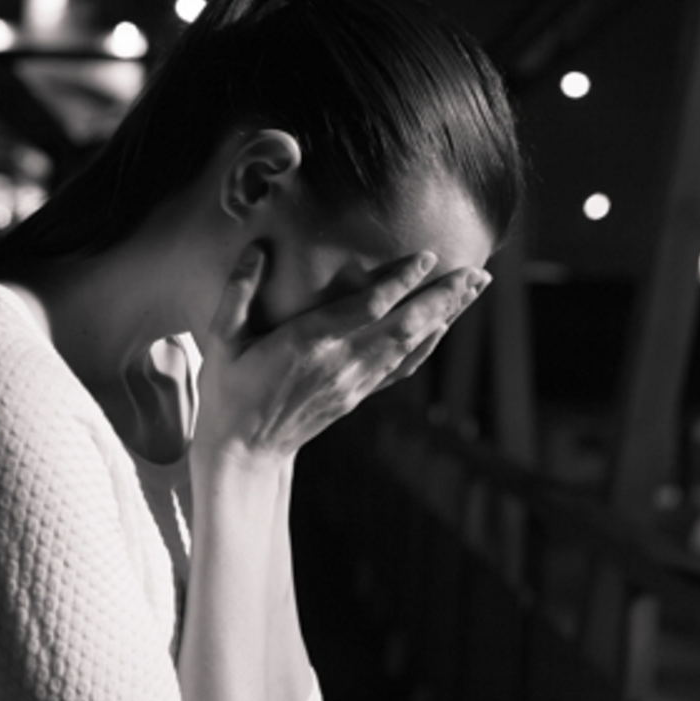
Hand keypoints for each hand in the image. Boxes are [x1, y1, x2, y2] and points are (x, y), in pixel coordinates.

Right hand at [194, 246, 488, 468]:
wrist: (243, 451)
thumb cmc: (228, 391)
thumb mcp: (222, 340)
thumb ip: (238, 292)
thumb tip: (255, 249)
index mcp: (308, 343)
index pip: (367, 307)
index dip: (401, 281)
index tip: (429, 257)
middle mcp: (341, 363)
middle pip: (406, 325)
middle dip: (444, 297)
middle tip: (477, 272)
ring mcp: (354, 382)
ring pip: (411, 344)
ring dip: (446, 314)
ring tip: (474, 288)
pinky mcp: (358, 395)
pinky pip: (401, 367)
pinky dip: (427, 345)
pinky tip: (443, 327)